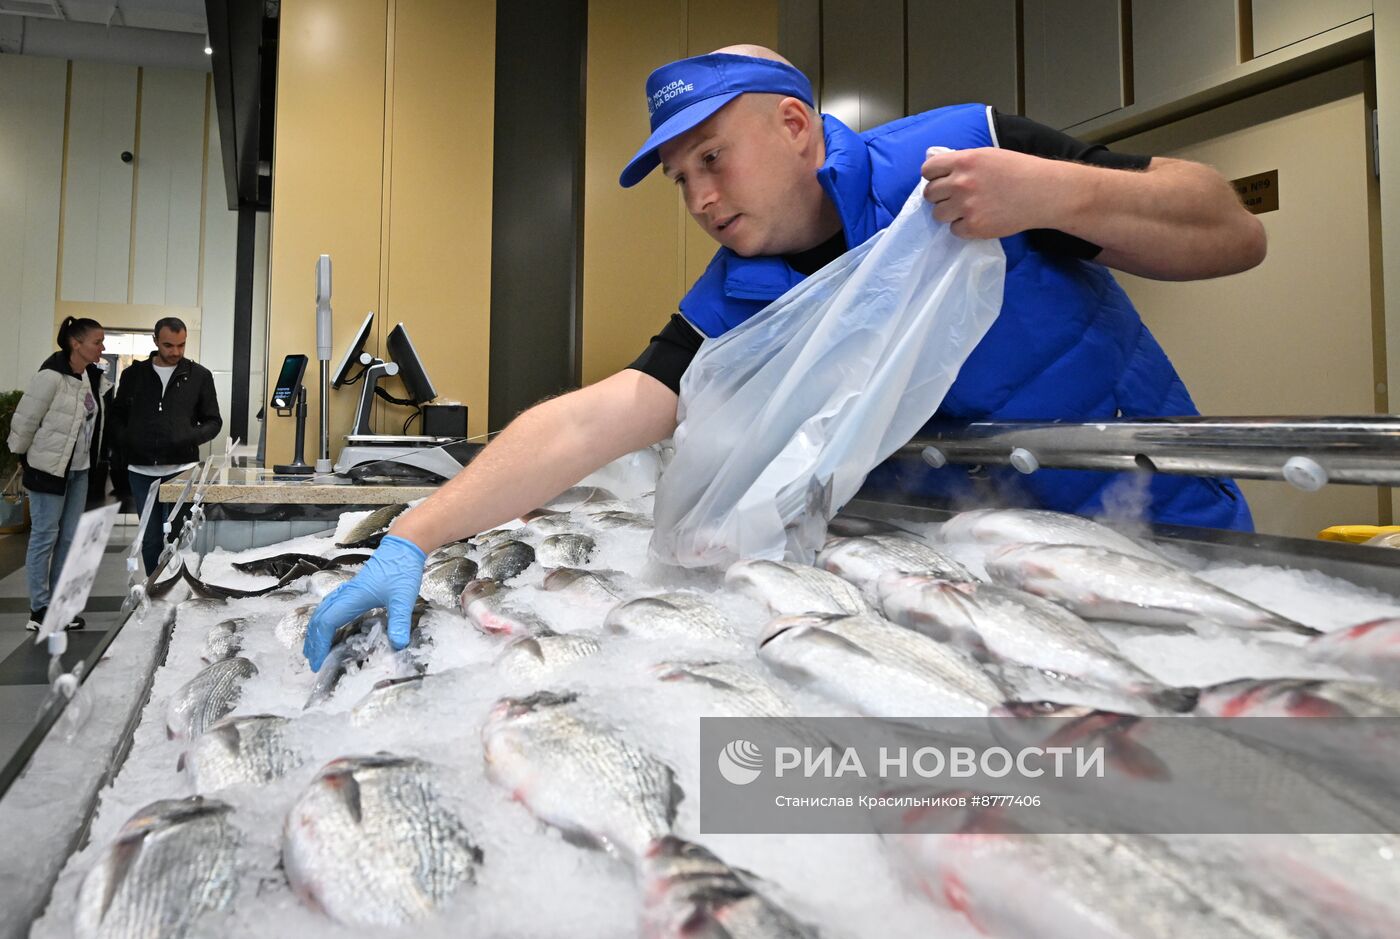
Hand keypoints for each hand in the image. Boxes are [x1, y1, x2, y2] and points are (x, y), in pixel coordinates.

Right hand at [302, 534, 425, 670]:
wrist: (404, 546)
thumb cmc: (402, 569)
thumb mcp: (403, 598)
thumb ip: (400, 622)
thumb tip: (398, 645)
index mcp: (352, 598)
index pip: (328, 623)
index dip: (320, 643)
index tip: (318, 661)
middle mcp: (346, 594)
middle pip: (320, 618)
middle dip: (313, 640)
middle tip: (312, 660)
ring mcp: (349, 590)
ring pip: (323, 611)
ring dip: (316, 630)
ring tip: (315, 647)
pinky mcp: (355, 589)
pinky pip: (332, 606)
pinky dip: (325, 619)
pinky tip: (331, 626)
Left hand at [920, 147, 1068, 238]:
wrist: (1044, 192)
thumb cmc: (1019, 169)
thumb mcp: (988, 155)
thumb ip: (961, 161)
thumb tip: (936, 167)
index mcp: (963, 161)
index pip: (928, 170)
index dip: (934, 176)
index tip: (943, 180)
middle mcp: (961, 183)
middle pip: (930, 194)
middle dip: (941, 195)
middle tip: (957, 197)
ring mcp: (966, 207)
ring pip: (938, 214)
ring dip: (949, 213)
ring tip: (967, 209)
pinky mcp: (974, 227)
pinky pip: (954, 230)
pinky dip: (964, 227)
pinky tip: (979, 219)